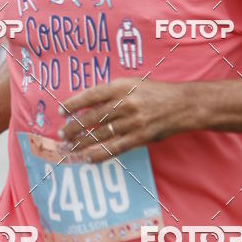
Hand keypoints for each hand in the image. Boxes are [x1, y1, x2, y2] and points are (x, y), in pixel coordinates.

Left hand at [58, 78, 189, 161]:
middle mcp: (124, 104)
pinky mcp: (139, 137)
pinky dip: (99, 155)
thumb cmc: (155, 92)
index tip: (60, 111)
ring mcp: (132, 122)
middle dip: (73, 127)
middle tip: (62, 134)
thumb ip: (112, 92)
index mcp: (121, 87)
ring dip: (82, 142)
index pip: (90, 95)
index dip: (73, 104)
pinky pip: (115, 148)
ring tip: (70, 147)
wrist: (181, 105)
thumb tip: (88, 105)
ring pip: (100, 135)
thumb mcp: (133, 83)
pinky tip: (88, 158)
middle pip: (92, 118)